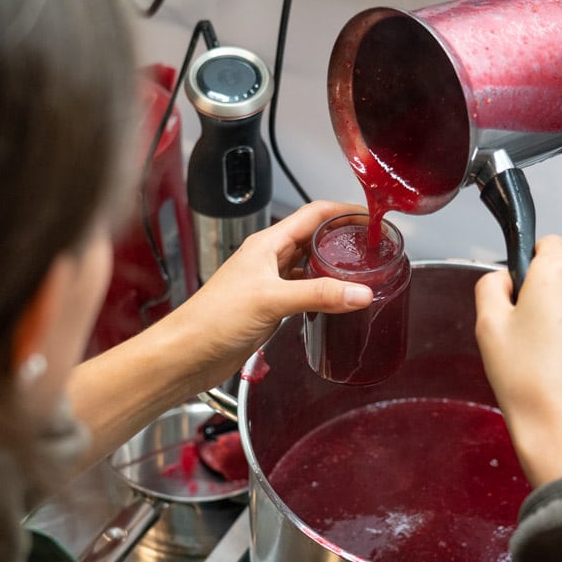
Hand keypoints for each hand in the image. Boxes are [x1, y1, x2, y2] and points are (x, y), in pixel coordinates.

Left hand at [165, 199, 374, 391]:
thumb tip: (359, 292)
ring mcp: (269, 283)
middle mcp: (268, 259)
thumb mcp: (272, 300)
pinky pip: (304, 292)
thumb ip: (318, 295)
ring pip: (309, 265)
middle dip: (343, 238)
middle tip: (373, 246)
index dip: (343, 209)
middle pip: (314, 238)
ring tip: (362, 272)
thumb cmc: (212, 318)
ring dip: (334, 267)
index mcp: (267, 244)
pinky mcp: (270, 307)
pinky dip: (323, 293)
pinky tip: (336, 302)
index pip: (314, 214)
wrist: (188, 353)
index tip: (370, 215)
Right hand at [474, 236, 561, 487]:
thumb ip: (490, 286)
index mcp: (557, 277)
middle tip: (522, 335)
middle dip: (545, 297)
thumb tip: (503, 279)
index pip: (548, 242)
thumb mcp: (487, 327)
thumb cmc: (528, 383)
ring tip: (543, 361)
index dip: (530, 262)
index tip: (519, 289)